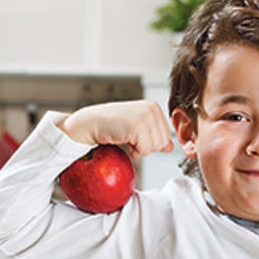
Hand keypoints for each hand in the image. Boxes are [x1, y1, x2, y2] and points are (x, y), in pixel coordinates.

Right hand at [58, 100, 173, 157]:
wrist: (88, 124)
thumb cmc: (109, 125)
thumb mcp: (136, 128)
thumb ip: (154, 135)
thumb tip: (169, 147)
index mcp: (153, 107)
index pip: (166, 136)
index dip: (150, 142)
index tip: (133, 134)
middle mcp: (151, 108)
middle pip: (163, 142)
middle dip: (146, 146)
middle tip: (128, 136)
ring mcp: (145, 116)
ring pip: (155, 147)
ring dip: (139, 149)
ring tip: (125, 136)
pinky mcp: (138, 126)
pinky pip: (145, 150)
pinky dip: (133, 151)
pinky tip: (122, 138)